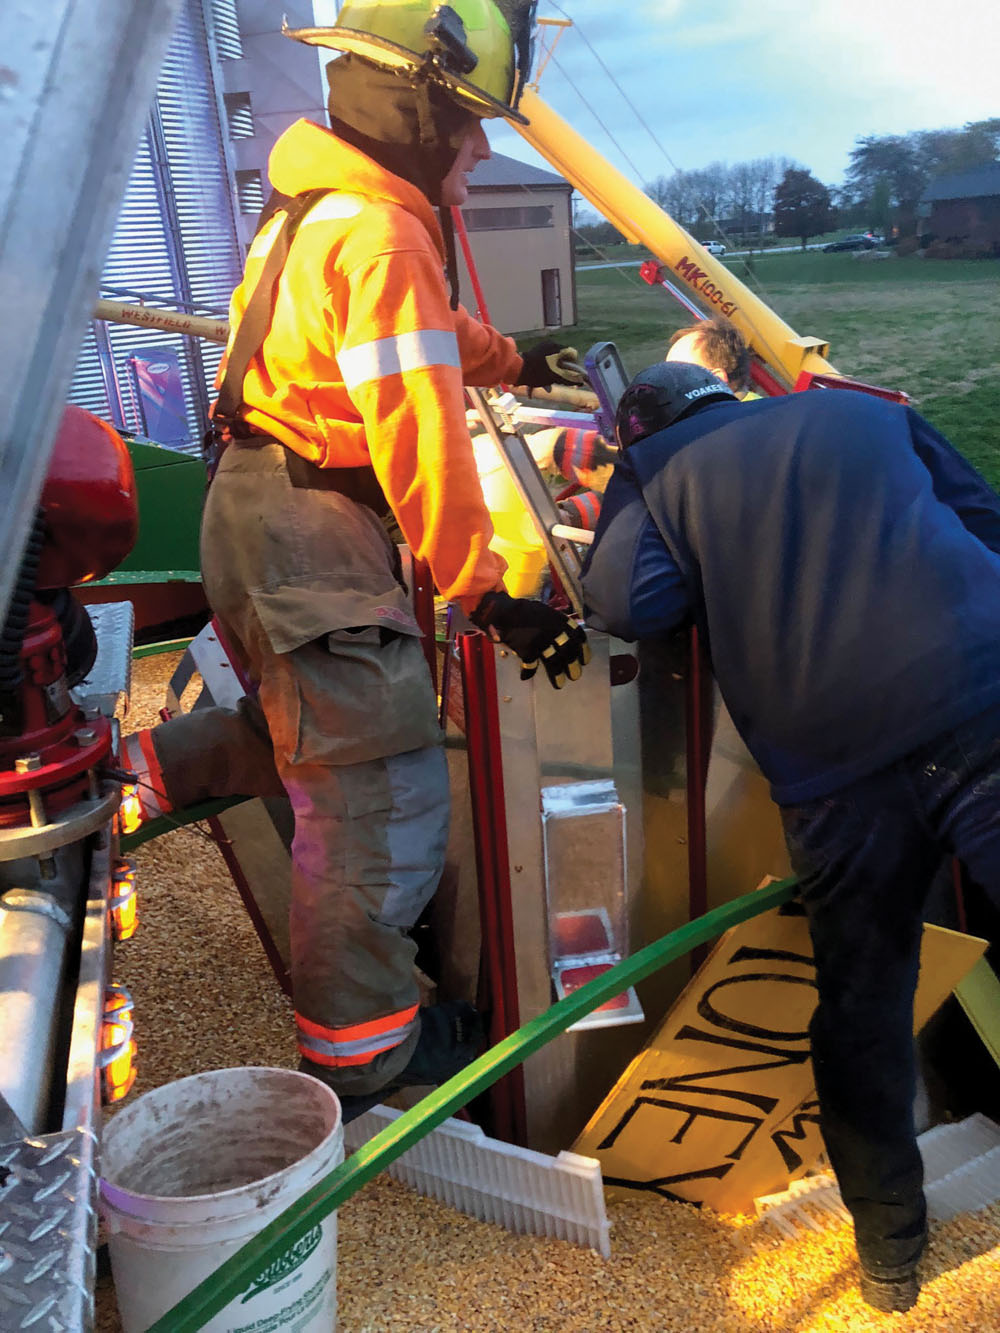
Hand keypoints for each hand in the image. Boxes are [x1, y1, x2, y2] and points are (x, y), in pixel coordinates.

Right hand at [470, 589, 589, 688]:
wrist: (503, 610)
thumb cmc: (524, 611)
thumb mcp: (544, 612)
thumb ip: (556, 623)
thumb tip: (567, 635)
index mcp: (558, 620)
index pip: (578, 636)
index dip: (583, 650)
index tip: (586, 660)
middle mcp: (553, 631)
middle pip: (568, 652)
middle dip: (573, 665)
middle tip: (576, 676)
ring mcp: (540, 641)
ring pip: (554, 662)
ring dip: (558, 675)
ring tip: (561, 684)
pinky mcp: (527, 649)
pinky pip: (530, 664)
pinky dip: (528, 672)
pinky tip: (526, 676)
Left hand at [518, 339, 586, 389]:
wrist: (516, 370)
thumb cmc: (538, 373)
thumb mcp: (556, 377)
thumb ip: (570, 378)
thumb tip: (581, 381)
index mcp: (557, 347)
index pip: (573, 354)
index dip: (574, 366)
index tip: (571, 376)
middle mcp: (550, 344)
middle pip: (562, 359)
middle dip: (561, 372)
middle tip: (559, 382)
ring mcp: (541, 347)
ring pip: (552, 362)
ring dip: (551, 374)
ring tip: (547, 387)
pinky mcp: (534, 352)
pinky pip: (543, 362)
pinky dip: (544, 371)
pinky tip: (539, 382)